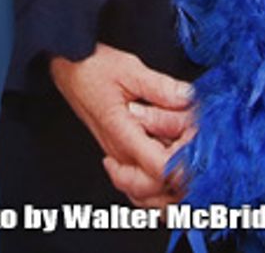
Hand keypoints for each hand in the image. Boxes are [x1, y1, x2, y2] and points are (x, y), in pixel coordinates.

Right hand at [50, 43, 193, 208]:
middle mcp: (120, 153)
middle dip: (183, 176)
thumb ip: (160, 86)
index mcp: (122, 133)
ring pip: (147, 199)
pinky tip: (168, 172)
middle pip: (157, 192)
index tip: (199, 141)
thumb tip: (189, 97)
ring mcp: (119, 157)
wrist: (64, 66)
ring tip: (186, 162)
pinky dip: (157, 190)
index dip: (185, 161)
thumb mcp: (127, 68)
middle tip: (195, 149)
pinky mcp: (119, 155)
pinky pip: (139, 189)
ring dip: (171, 189)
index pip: (160, 169)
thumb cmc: (89, 65)